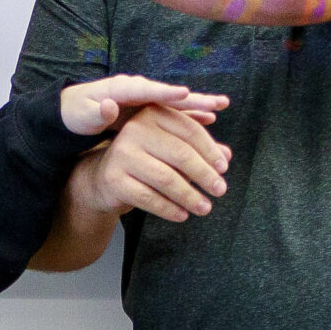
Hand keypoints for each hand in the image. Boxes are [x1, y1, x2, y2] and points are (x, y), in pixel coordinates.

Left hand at [56, 75, 228, 138]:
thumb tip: (109, 105)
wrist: (76, 110)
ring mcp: (146, 97)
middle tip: (217, 102)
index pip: (147, 90)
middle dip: (193, 98)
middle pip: (169, 94)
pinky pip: (174, 111)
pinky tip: (211, 118)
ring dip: (199, 103)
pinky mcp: (150, 107)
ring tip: (222, 105)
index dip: (166, 92)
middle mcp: (139, 89)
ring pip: (176, 101)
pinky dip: (191, 113)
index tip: (184, 93)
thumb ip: (97, 112)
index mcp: (122, 89)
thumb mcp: (83, 116)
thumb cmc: (78, 115)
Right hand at [72, 102, 231, 223]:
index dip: (210, 150)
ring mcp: (122, 154)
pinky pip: (149, 198)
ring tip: (205, 208)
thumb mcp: (171, 150)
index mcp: (152, 115)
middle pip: (180, 153)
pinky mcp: (114, 179)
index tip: (224, 169)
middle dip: (205, 174)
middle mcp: (135, 129)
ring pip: (166, 178)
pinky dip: (170, 209)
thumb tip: (227, 156)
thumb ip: (198, 150)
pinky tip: (183, 215)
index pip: (189, 130)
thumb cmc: (145, 160)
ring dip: (190, 196)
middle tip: (220, 190)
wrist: (103, 179)